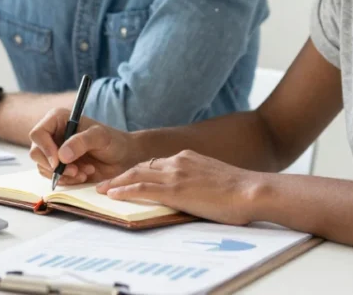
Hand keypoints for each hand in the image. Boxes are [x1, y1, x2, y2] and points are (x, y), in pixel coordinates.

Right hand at [29, 108, 136, 184]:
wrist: (122, 158)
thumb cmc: (113, 141)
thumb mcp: (100, 137)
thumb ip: (81, 142)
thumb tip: (61, 156)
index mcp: (57, 120)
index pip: (38, 134)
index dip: (45, 149)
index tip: (59, 162)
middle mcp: (52, 135)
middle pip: (36, 153)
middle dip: (55, 166)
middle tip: (76, 171)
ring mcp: (54, 151)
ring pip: (43, 168)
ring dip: (64, 175)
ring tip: (85, 172)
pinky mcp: (59, 166)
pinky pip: (53, 177)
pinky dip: (67, 180)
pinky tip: (83, 175)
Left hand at [98, 150, 261, 224]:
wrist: (251, 190)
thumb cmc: (240, 191)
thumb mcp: (213, 179)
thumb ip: (198, 181)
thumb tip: (192, 193)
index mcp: (188, 158)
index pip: (155, 164)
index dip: (137, 171)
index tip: (125, 178)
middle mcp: (178, 161)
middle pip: (141, 166)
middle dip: (121, 175)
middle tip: (104, 183)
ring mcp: (175, 174)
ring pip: (137, 174)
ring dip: (116, 182)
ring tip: (101, 190)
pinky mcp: (175, 189)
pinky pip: (142, 187)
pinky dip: (125, 190)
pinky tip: (113, 195)